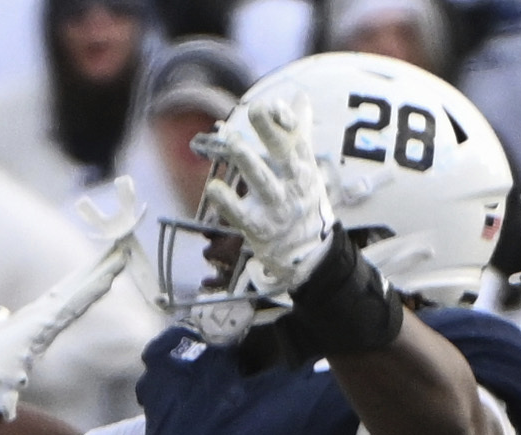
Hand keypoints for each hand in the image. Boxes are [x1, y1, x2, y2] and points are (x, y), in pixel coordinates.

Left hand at [0, 182, 139, 421]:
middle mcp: (45, 322)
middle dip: (97, 272)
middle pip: (75, 291)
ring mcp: (47, 325)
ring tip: (120, 258)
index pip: (61, 296)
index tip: (99, 264)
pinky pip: (70, 306)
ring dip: (99, 277)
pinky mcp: (44, 328)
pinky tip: (106, 279)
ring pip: (78, 296)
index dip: (80, 280)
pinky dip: (88, 292)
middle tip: (120, 251)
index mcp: (33, 321)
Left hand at [194, 94, 336, 296]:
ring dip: (248, 161)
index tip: (270, 105)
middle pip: (283, 154)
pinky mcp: (258, 229)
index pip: (297, 138)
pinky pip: (241, 215)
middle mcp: (292, 185)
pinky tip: (214, 187)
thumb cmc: (301, 200)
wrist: (307, 252)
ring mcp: (275, 208)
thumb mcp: (305, 166)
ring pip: (262, 181)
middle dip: (271, 132)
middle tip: (257, 110)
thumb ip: (298, 132)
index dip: (285, 121)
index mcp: (302, 166)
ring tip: (233, 141)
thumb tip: (301, 96)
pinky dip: (227, 202)